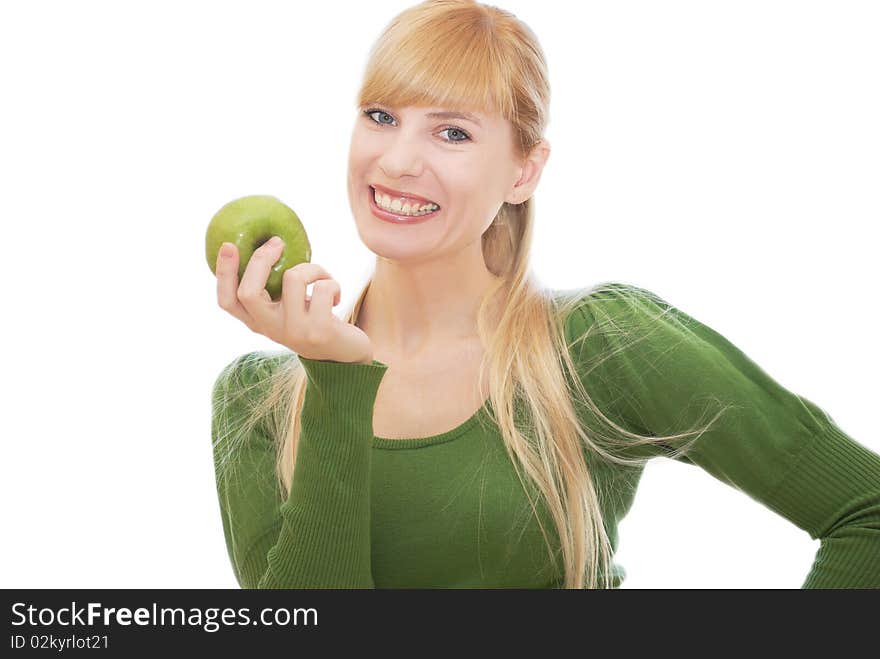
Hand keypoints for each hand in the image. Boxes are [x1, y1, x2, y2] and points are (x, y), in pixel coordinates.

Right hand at [215, 237, 374, 363]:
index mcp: (258, 321)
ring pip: (293, 278)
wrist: (345, 353)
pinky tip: (336, 297)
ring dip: (313, 268)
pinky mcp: (320, 331)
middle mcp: (271, 330)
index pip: (228, 301)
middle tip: (278, 242)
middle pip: (249, 291)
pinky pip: (323, 287)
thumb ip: (274, 286)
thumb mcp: (289, 306)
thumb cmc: (314, 318)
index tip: (229, 245)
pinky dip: (333, 282)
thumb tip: (268, 240)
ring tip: (323, 278)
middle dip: (261, 259)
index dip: (223, 273)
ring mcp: (295, 332)